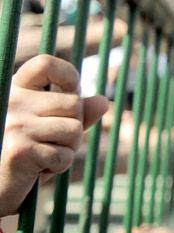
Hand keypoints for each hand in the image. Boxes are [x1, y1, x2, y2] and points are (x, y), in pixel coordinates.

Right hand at [0, 55, 107, 215]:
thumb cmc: (24, 150)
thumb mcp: (49, 125)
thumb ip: (76, 112)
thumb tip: (103, 101)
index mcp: (16, 89)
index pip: (45, 63)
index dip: (68, 75)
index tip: (71, 90)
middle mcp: (12, 102)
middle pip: (74, 103)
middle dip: (74, 126)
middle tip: (50, 139)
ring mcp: (14, 126)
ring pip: (75, 130)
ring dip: (68, 148)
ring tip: (44, 153)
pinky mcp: (20, 151)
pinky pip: (65, 156)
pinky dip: (59, 166)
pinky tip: (38, 168)